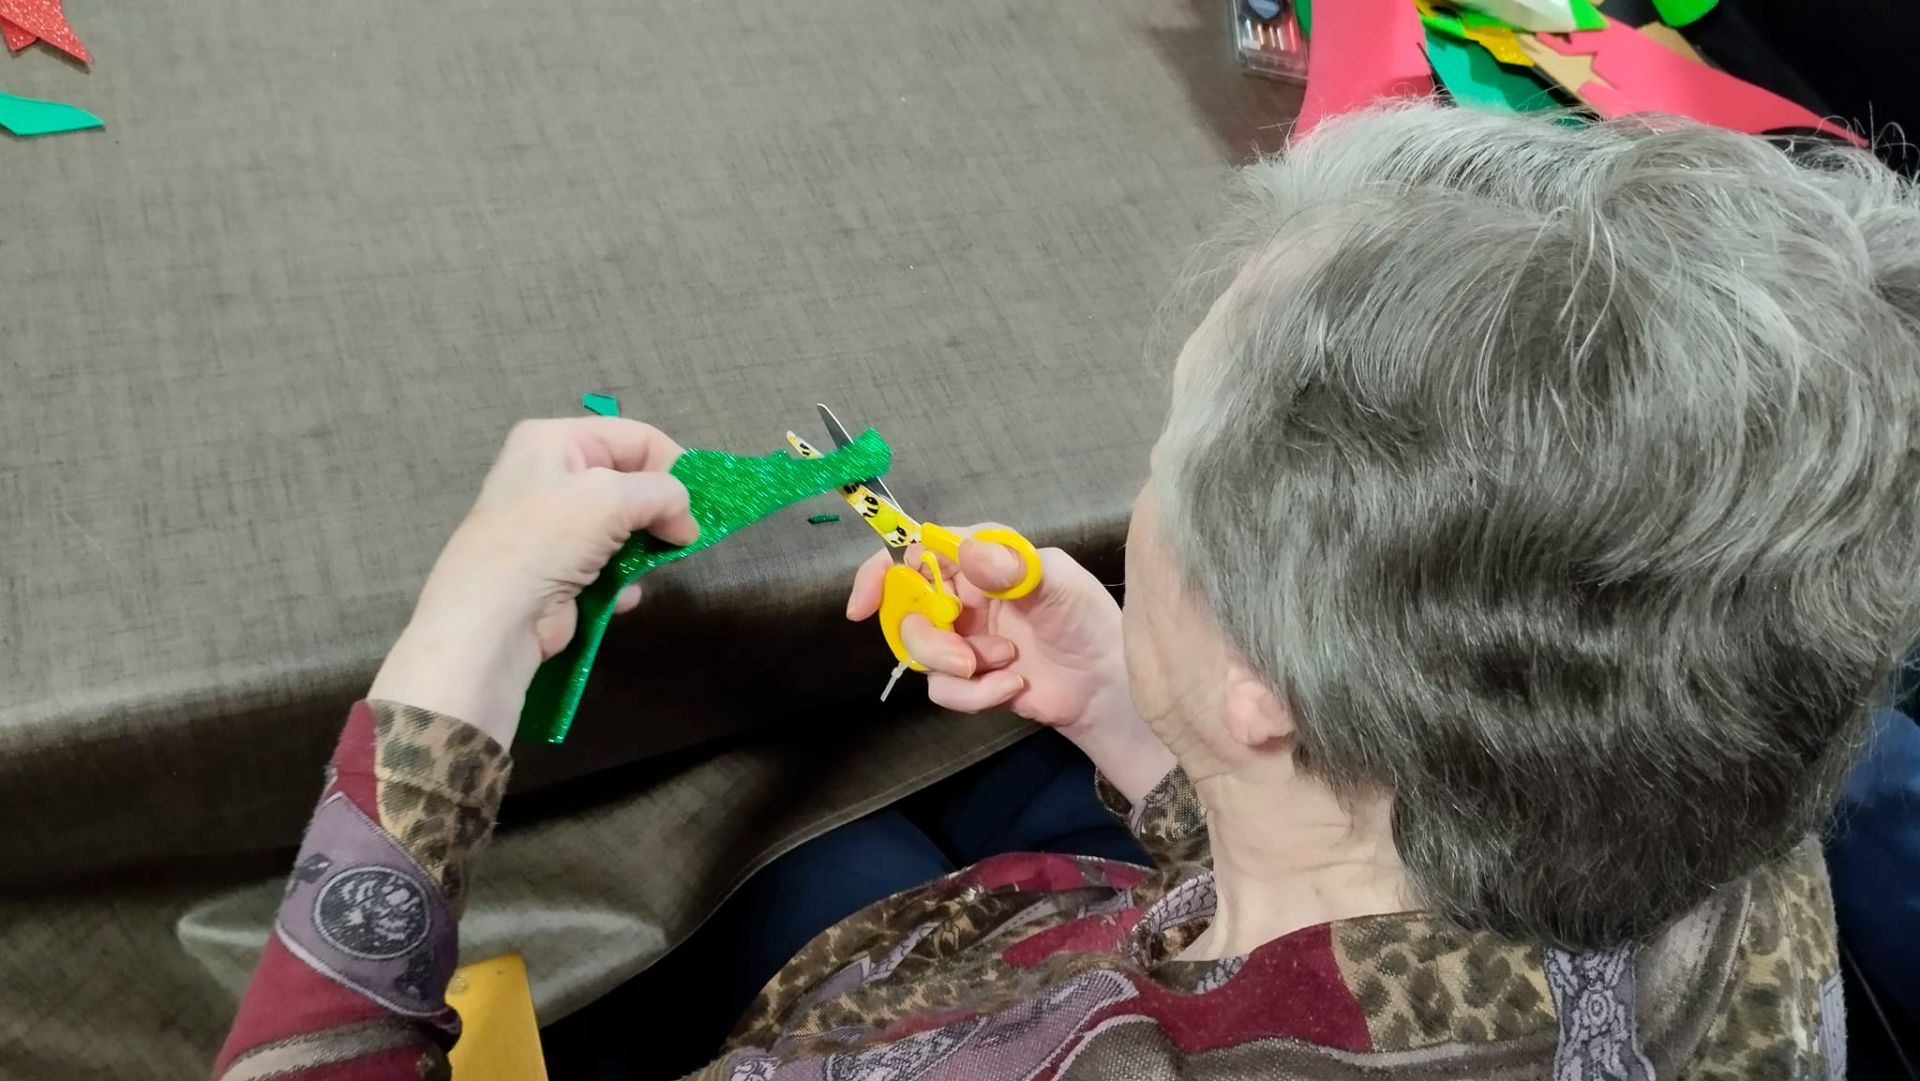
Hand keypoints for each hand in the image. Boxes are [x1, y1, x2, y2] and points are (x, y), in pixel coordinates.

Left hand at [369, 418, 698, 744]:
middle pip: (627, 481)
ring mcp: (552, 528)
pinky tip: (623, 594)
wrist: (494, 617)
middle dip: (660, 507)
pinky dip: (623, 579)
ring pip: (621, 527)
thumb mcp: (612, 497)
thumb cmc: (548, 537)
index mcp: (553, 441)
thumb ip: (663, 494)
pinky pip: (607, 566)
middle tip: (685, 534)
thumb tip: (686, 521)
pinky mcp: (557, 572)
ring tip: (659, 562)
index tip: (703, 498)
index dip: (672, 462)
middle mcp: (550, 477)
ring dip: (644, 546)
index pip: (632, 436)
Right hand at [846, 529, 1133, 737]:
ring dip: (958, 667)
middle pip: (906, 610)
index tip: (865, 603)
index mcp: (980, 560)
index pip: (916, 552)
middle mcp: (963, 595)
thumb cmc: (1088, 622)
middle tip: (962, 658)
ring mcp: (962, 638)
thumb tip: (970, 551)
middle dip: (928, 639)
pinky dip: (976, 693)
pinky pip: (943, 689)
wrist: (1105, 688)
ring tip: (1006, 666)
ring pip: (919, 652)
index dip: (882, 573)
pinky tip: (1013, 685)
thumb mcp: (1059, 585)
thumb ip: (1014, 568)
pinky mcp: (968, 678)